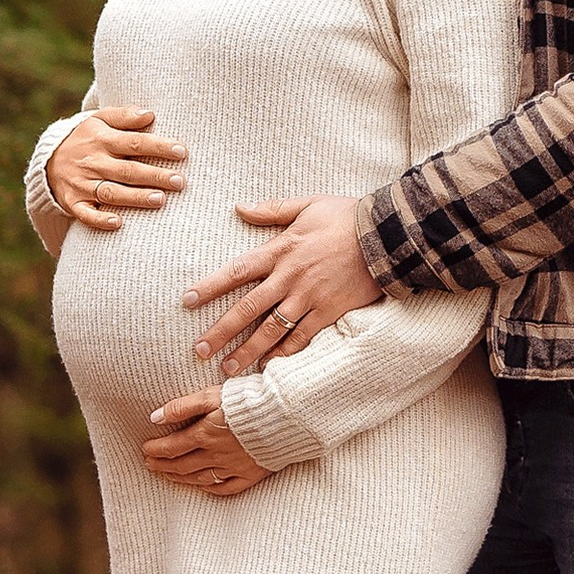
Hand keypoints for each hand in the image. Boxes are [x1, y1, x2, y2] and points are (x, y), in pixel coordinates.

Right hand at [46, 105, 186, 231]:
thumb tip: (150, 114)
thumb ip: (125, 116)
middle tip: (179, 181)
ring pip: (111, 192)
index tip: (182, 151)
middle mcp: (93, 162)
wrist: (48, 160)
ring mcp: (82, 184)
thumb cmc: (87, 138)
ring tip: (160, 199)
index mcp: (102, 140)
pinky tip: (118, 223)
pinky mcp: (74, 203)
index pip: (134, 143)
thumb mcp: (100, 119)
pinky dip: (100, 220)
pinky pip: (86, 214)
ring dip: (135, 197)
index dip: (158, 147)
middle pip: (127, 170)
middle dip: (154, 176)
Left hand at [141, 388, 267, 495]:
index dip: (155, 449)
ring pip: (200, 478)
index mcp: (205, 435)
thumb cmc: (250, 399)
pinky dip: (211, 487)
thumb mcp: (213, 395)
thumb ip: (183, 406)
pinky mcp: (252, 474)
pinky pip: (226, 487)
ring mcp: (234, 468)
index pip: (172, 447)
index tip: (145, 449)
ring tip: (168, 475)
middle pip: (182, 466)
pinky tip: (202, 485)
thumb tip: (155, 418)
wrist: (288, 414)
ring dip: (180, 478)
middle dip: (162, 466)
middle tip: (150, 465)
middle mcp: (217, 455)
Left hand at [185, 196, 375, 366]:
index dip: (209, 286)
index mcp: (281, 250)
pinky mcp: (329, 311)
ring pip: (271, 329)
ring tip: (228, 369)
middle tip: (199, 351)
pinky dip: (284, 353)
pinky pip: (302, 337)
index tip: (186, 301)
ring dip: (248, 351)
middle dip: (221, 331)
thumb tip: (239, 207)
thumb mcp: (308, 204)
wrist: (387, 236)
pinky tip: (269, 366)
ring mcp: (310, 297)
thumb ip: (271, 210)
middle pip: (247, 308)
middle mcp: (290, 277)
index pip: (237, 271)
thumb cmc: (347, 216)